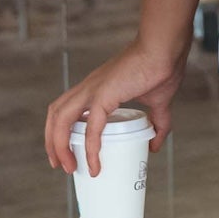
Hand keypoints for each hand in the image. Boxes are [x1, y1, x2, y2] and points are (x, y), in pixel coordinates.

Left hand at [45, 33, 188, 179]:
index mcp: (96, 87)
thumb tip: (155, 146)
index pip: (65, 108)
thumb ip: (157, 123)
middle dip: (52, 142)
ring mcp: (93, 90)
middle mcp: (88, 87)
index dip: (59, 130)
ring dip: (60, 146)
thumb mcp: (158, 103)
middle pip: (55, 114)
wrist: (166, 49)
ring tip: (69, 168)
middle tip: (60, 165)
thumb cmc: (162, 68)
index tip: (65, 152)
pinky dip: (89, 148)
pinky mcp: (104, 95)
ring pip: (61, 119)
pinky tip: (94, 164)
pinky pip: (91, 127)